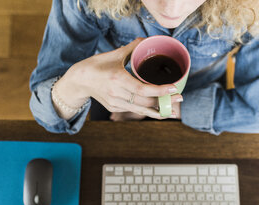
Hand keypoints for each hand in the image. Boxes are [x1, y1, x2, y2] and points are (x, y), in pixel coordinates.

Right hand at [58, 38, 182, 119]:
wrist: (79, 80)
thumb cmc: (97, 65)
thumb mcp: (114, 54)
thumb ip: (132, 48)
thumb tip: (147, 40)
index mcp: (117, 79)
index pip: (143, 89)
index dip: (160, 90)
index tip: (174, 88)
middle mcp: (116, 93)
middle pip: (145, 101)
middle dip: (164, 101)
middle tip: (180, 97)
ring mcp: (115, 103)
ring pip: (141, 109)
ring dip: (158, 110)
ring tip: (173, 110)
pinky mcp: (114, 108)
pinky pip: (134, 109)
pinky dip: (146, 109)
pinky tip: (158, 109)